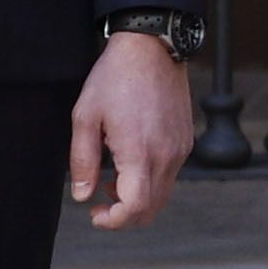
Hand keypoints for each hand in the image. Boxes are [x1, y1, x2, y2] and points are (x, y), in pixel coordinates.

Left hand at [71, 31, 196, 229]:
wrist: (151, 47)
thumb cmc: (115, 78)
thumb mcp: (85, 116)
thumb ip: (82, 161)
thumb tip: (82, 195)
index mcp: (140, 152)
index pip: (135, 208)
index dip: (113, 221)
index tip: (95, 213)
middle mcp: (167, 155)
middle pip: (152, 209)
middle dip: (124, 215)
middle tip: (99, 202)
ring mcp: (180, 149)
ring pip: (163, 194)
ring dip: (137, 198)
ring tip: (111, 180)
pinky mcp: (186, 140)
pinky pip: (170, 175)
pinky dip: (150, 181)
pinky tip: (130, 162)